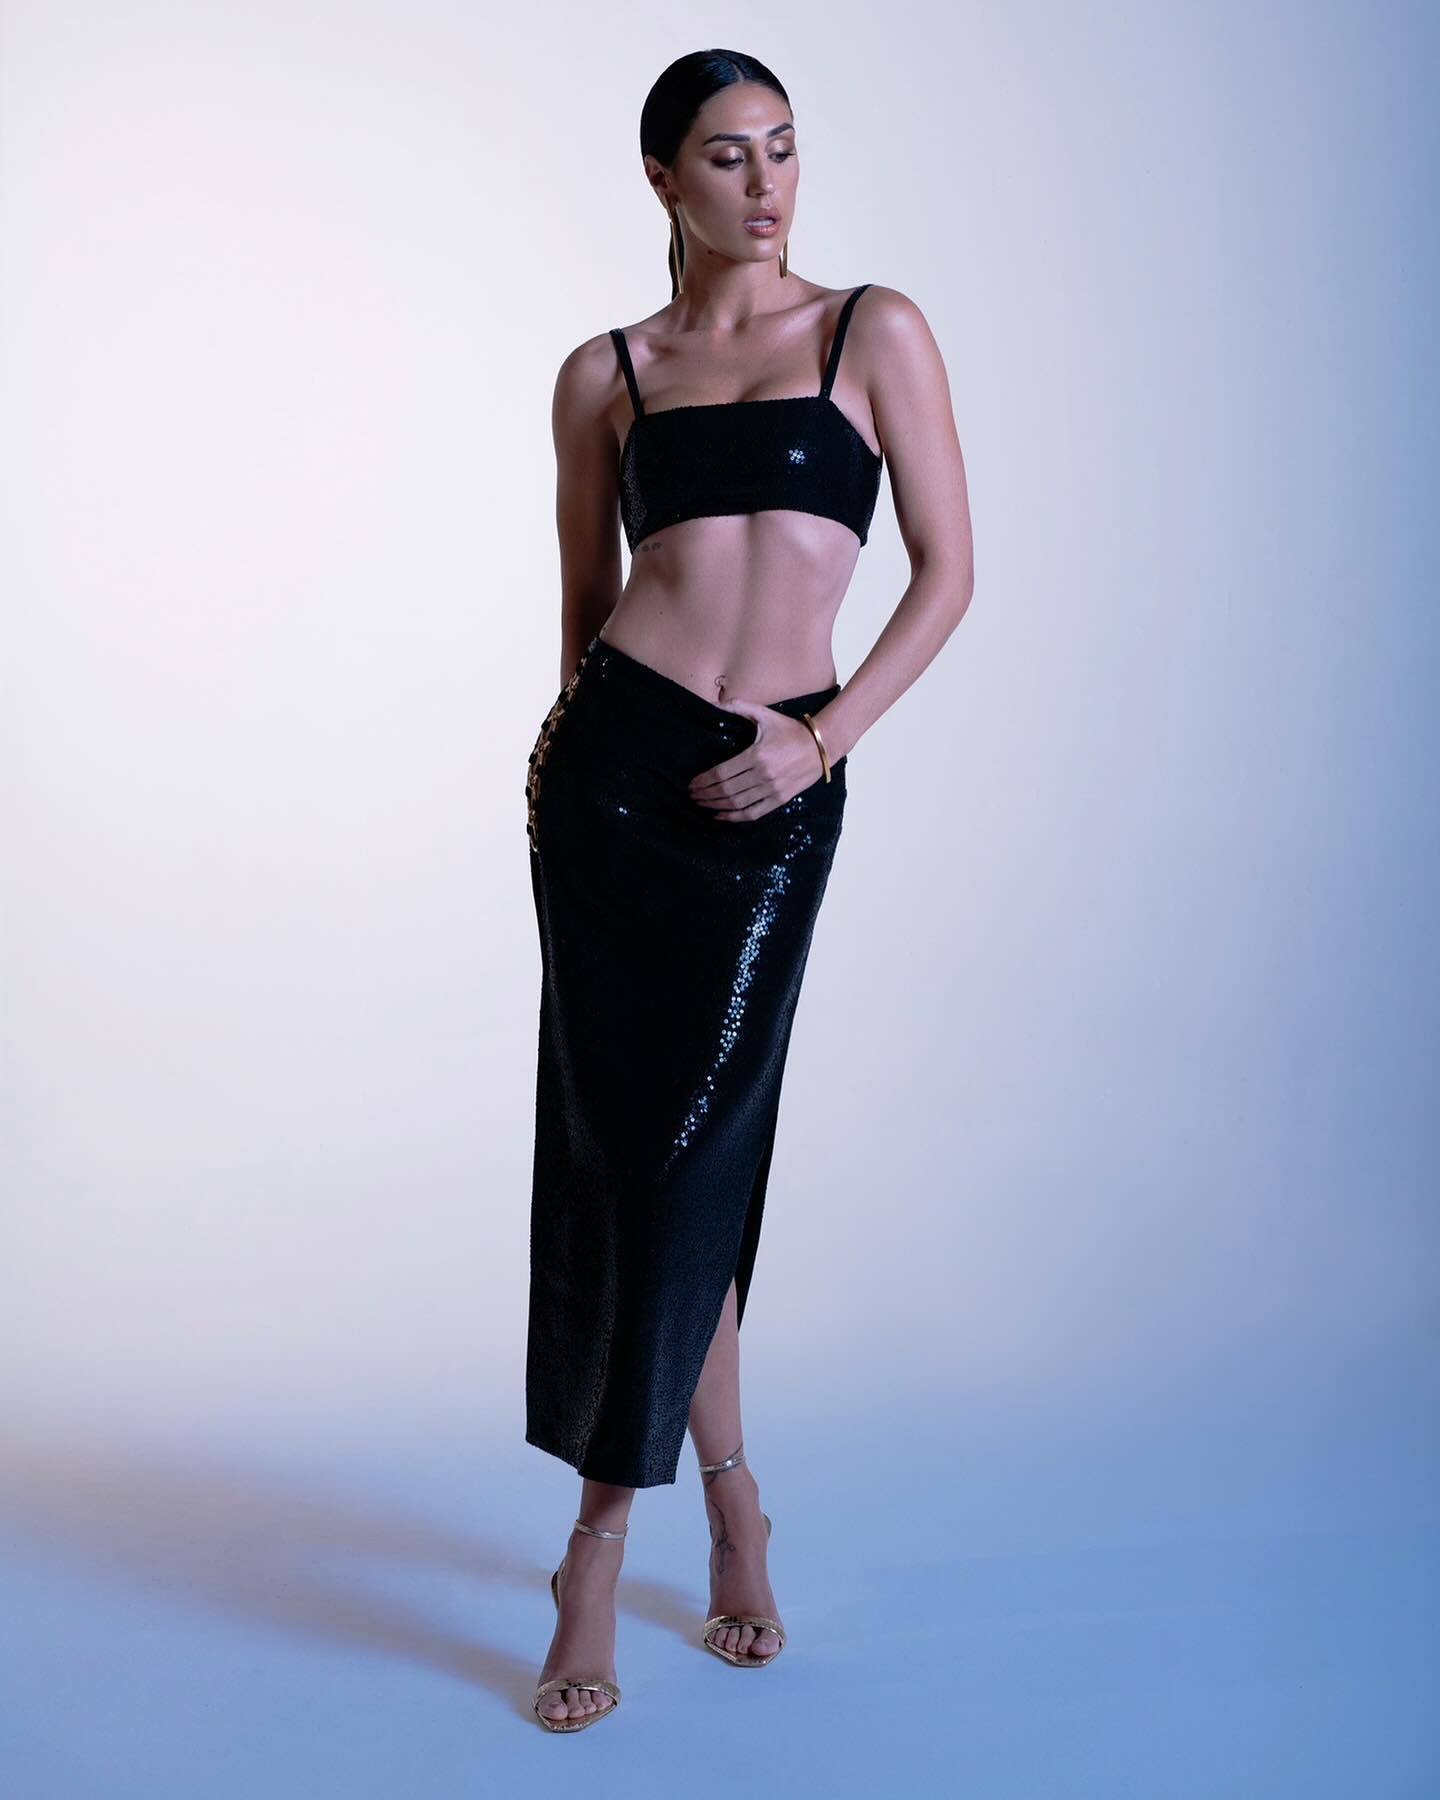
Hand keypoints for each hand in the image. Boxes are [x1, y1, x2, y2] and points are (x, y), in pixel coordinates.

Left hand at [687, 698, 826, 822]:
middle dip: (706, 794)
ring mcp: (772, 790)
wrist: (821, 746)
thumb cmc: (791, 730)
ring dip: (716, 805)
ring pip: (737, 803)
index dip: (704, 780)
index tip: (692, 783)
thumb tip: (715, 704)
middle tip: (692, 794)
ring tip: (702, 804)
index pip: (722, 773)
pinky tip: (721, 816)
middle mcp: (763, 775)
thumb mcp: (765, 714)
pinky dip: (735, 817)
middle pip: (726, 790)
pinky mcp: (780, 800)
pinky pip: (753, 813)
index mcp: (756, 755)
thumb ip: (739, 707)